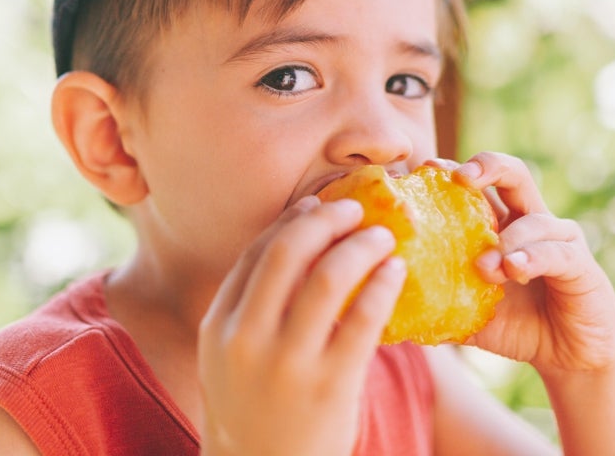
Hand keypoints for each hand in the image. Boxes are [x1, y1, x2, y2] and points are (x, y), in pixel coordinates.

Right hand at [198, 196, 406, 455]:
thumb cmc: (256, 410)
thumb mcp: (230, 359)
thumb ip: (251, 308)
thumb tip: (298, 240)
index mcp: (218, 327)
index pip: (255, 253)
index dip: (289, 220)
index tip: (316, 204)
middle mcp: (246, 340)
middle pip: (287, 252)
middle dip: (324, 219)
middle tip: (353, 208)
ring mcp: (288, 365)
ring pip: (327, 278)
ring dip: (360, 245)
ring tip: (382, 237)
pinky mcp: (331, 387)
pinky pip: (364, 320)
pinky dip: (382, 286)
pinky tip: (396, 272)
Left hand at [432, 153, 614, 375]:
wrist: (566, 357)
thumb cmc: (515, 326)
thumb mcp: (468, 314)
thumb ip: (436, 304)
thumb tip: (388, 305)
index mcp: (501, 225)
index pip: (478, 184)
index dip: (452, 171)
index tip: (424, 169)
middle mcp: (530, 222)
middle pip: (513, 173)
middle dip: (487, 166)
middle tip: (462, 179)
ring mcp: (560, 239)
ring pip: (534, 218)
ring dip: (506, 240)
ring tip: (485, 266)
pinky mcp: (582, 264)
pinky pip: (558, 252)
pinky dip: (533, 257)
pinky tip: (515, 269)